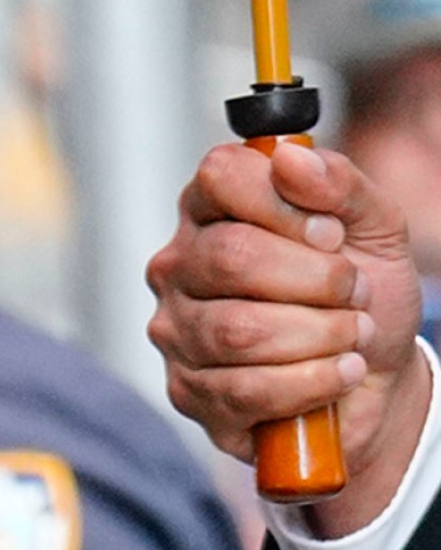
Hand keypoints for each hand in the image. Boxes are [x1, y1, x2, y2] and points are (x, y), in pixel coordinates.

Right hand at [147, 142, 431, 535]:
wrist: (371, 377)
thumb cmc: (361, 298)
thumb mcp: (374, 228)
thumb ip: (339, 184)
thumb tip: (290, 157)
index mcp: (214, 211)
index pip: (222, 176)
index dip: (285, 204)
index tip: (331, 234)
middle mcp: (179, 266)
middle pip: (232, 257)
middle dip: (317, 280)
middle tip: (355, 293)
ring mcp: (175, 331)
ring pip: (239, 331)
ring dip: (321, 336)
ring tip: (351, 336)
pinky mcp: (187, 392)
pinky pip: (246, 389)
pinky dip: (312, 382)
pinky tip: (337, 374)